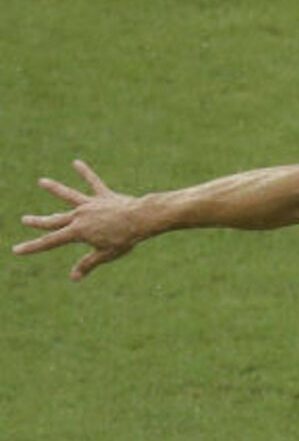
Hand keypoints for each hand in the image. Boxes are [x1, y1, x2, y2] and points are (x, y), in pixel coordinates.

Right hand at [13, 160, 147, 280]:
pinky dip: (85, 173)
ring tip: (42, 181)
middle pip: (55, 220)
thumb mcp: (105, 255)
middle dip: (39, 221)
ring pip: (69, 196)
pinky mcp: (104, 196)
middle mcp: (80, 216)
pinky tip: (76, 163)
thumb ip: (88, 264)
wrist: (140, 218)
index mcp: (77, 232)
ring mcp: (91, 204)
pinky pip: (93, 183)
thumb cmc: (124, 239)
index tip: (16, 249)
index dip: (32, 247)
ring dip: (55, 188)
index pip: (50, 242)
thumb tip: (74, 277)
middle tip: (25, 219)